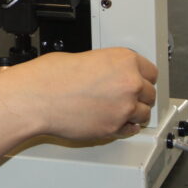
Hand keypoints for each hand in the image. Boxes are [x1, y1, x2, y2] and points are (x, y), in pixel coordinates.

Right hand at [0, 47, 157, 187]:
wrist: (36, 98)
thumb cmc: (49, 77)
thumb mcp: (82, 58)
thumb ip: (104, 67)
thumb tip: (107, 75)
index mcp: (123, 59)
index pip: (151, 71)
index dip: (142, 77)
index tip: (138, 81)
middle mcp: (128, 82)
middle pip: (150, 93)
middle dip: (139, 95)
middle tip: (125, 97)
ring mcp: (124, 107)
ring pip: (143, 113)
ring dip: (133, 112)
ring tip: (119, 111)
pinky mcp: (114, 127)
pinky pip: (130, 129)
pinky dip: (125, 127)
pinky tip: (115, 121)